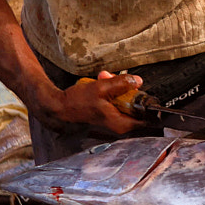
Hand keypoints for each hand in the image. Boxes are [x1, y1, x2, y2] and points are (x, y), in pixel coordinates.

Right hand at [32, 70, 146, 134]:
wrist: (56, 109)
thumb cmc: (75, 103)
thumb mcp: (101, 89)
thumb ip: (121, 84)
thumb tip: (137, 81)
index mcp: (121, 124)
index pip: (147, 119)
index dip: (148, 104)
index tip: (145, 92)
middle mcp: (117, 127)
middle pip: (133, 106)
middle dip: (126, 90)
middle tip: (115, 78)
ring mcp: (111, 123)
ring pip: (122, 103)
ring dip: (115, 89)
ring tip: (103, 78)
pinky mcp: (104, 118)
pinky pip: (113, 104)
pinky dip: (108, 94)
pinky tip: (98, 85)